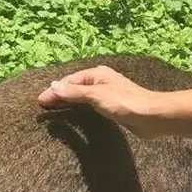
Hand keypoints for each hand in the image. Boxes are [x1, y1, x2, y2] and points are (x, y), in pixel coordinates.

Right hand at [37, 65, 164, 137]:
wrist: (151, 116)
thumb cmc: (125, 102)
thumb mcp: (97, 95)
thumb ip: (75, 92)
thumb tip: (53, 85)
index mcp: (97, 74)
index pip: (70, 81)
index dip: (55, 90)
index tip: (39, 102)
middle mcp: (102, 82)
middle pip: (75, 88)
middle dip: (59, 96)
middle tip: (42, 108)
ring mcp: (107, 95)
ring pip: (82, 97)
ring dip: (68, 103)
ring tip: (53, 112)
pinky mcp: (112, 108)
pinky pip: (90, 107)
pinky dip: (79, 110)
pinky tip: (74, 117)